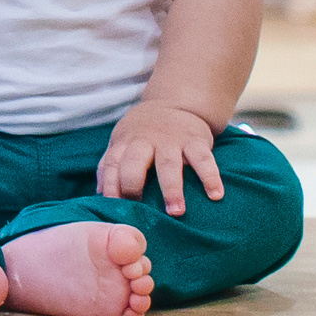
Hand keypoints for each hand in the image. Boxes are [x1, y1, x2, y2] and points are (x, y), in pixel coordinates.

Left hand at [97, 102, 223, 216]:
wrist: (178, 103)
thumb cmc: (144, 133)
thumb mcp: (123, 141)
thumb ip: (110, 165)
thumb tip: (99, 196)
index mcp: (125, 142)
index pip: (111, 164)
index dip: (109, 185)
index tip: (113, 208)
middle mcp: (146, 140)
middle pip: (135, 162)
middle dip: (134, 186)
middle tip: (140, 213)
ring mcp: (171, 140)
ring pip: (169, 164)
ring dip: (172, 188)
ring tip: (176, 212)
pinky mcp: (196, 140)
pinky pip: (204, 159)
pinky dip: (211, 177)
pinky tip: (216, 195)